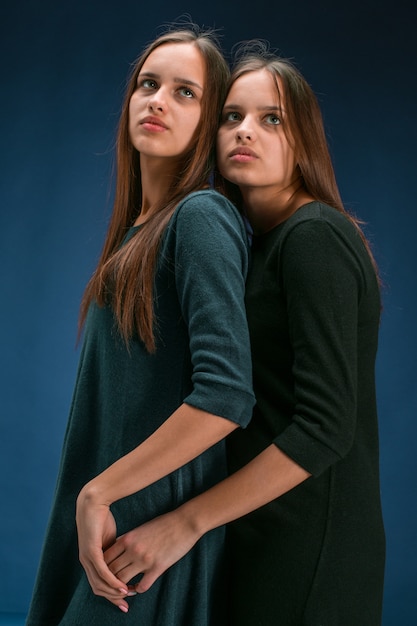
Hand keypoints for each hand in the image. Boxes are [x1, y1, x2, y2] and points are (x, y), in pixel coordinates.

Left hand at [76, 487, 129, 612]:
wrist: (94, 502)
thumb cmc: (102, 518)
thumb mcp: (111, 539)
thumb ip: (114, 552)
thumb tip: (122, 561)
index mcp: (90, 560)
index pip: (100, 583)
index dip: (112, 593)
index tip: (126, 600)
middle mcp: (86, 562)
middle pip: (98, 588)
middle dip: (113, 599)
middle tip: (126, 606)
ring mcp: (87, 558)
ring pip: (99, 583)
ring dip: (114, 592)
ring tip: (127, 597)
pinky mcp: (91, 552)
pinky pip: (101, 572)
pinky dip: (112, 582)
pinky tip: (122, 587)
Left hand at [104, 508, 200, 592]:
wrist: (184, 522)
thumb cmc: (163, 523)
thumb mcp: (141, 528)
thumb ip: (128, 539)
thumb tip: (117, 548)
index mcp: (128, 538)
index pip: (105, 557)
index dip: (102, 567)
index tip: (106, 571)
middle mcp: (133, 549)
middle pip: (111, 570)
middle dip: (109, 579)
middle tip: (112, 582)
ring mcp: (145, 559)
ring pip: (122, 581)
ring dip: (121, 587)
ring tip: (124, 588)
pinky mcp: (158, 567)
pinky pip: (142, 586)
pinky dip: (138, 589)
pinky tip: (139, 587)